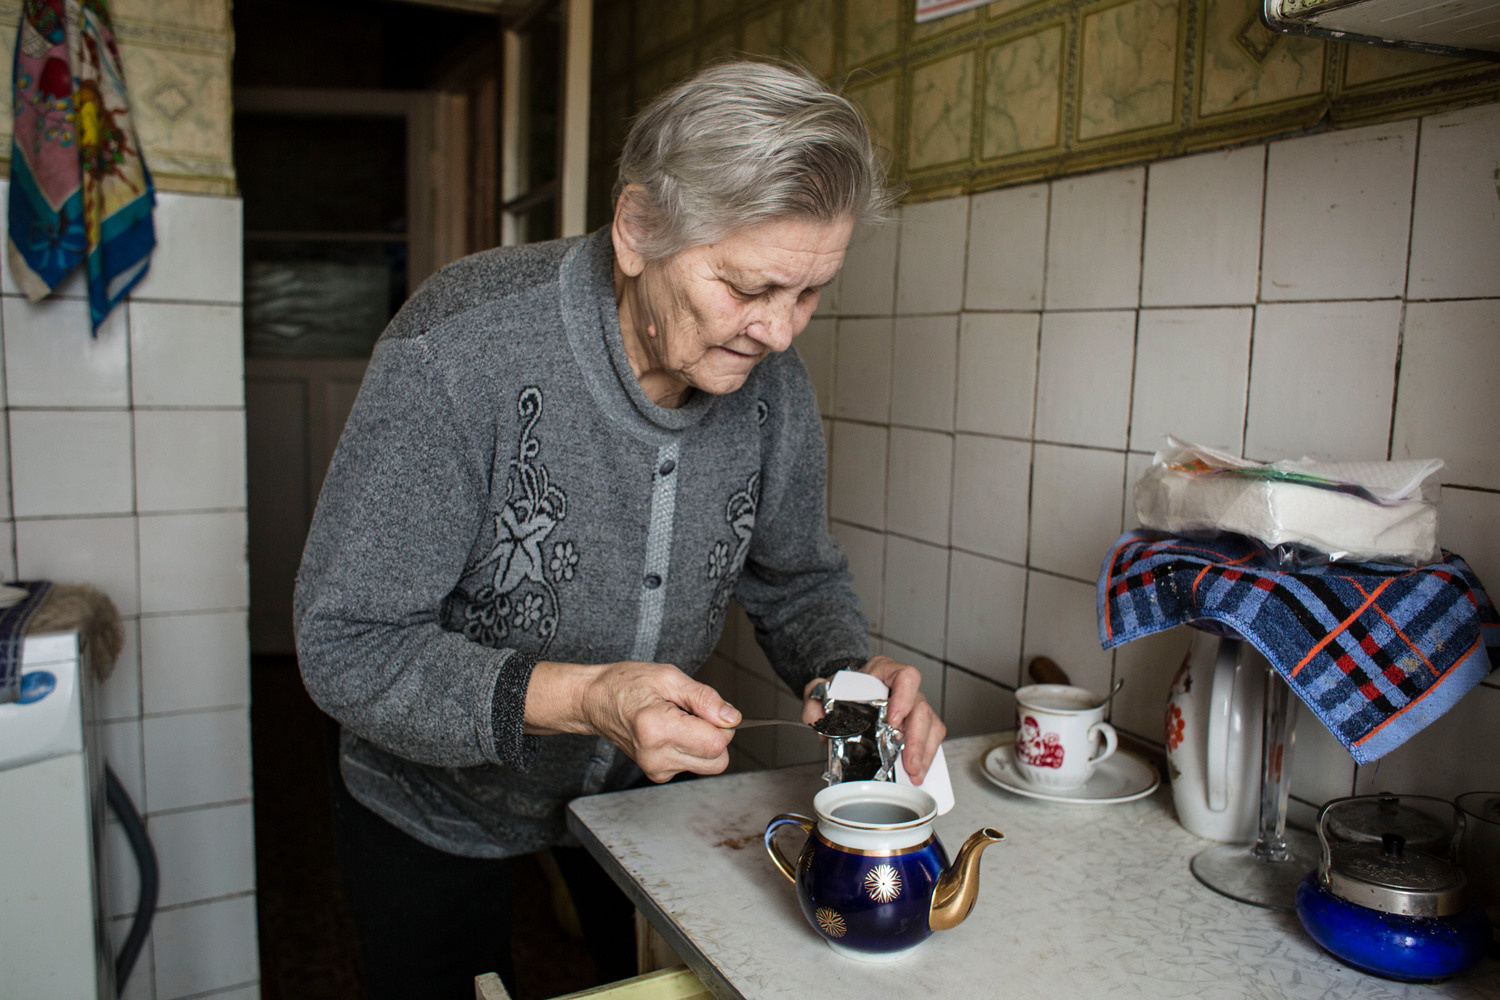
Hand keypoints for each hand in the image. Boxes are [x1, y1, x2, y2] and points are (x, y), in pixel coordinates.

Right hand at [531, 660, 739, 782]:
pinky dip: (690, 748)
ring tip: (678, 720)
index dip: (722, 724)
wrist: (594, 702)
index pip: (716, 744)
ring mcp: (655, 769)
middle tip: (694, 714)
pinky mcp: (657, 774)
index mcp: (658, 729)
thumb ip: (704, 698)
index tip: (707, 708)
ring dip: (702, 742)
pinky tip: (670, 730)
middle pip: (717, 760)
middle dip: (716, 736)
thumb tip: (732, 718)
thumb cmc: (626, 684)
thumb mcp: (668, 677)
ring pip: (708, 764)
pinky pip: (692, 764)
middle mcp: (656, 756)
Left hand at [800, 655, 945, 783]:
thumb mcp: (821, 691)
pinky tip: (916, 771)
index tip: (894, 720)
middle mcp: (904, 688)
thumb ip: (814, 701)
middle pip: (921, 707)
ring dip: (924, 751)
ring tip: (913, 773)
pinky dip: (926, 756)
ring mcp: (914, 706)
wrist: (846, 694)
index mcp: (884, 672)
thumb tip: (818, 719)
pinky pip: (932, 738)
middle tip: (907, 761)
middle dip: (916, 738)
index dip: (904, 697)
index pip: (905, 676)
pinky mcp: (919, 724)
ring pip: (931, 725)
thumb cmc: (842, 690)